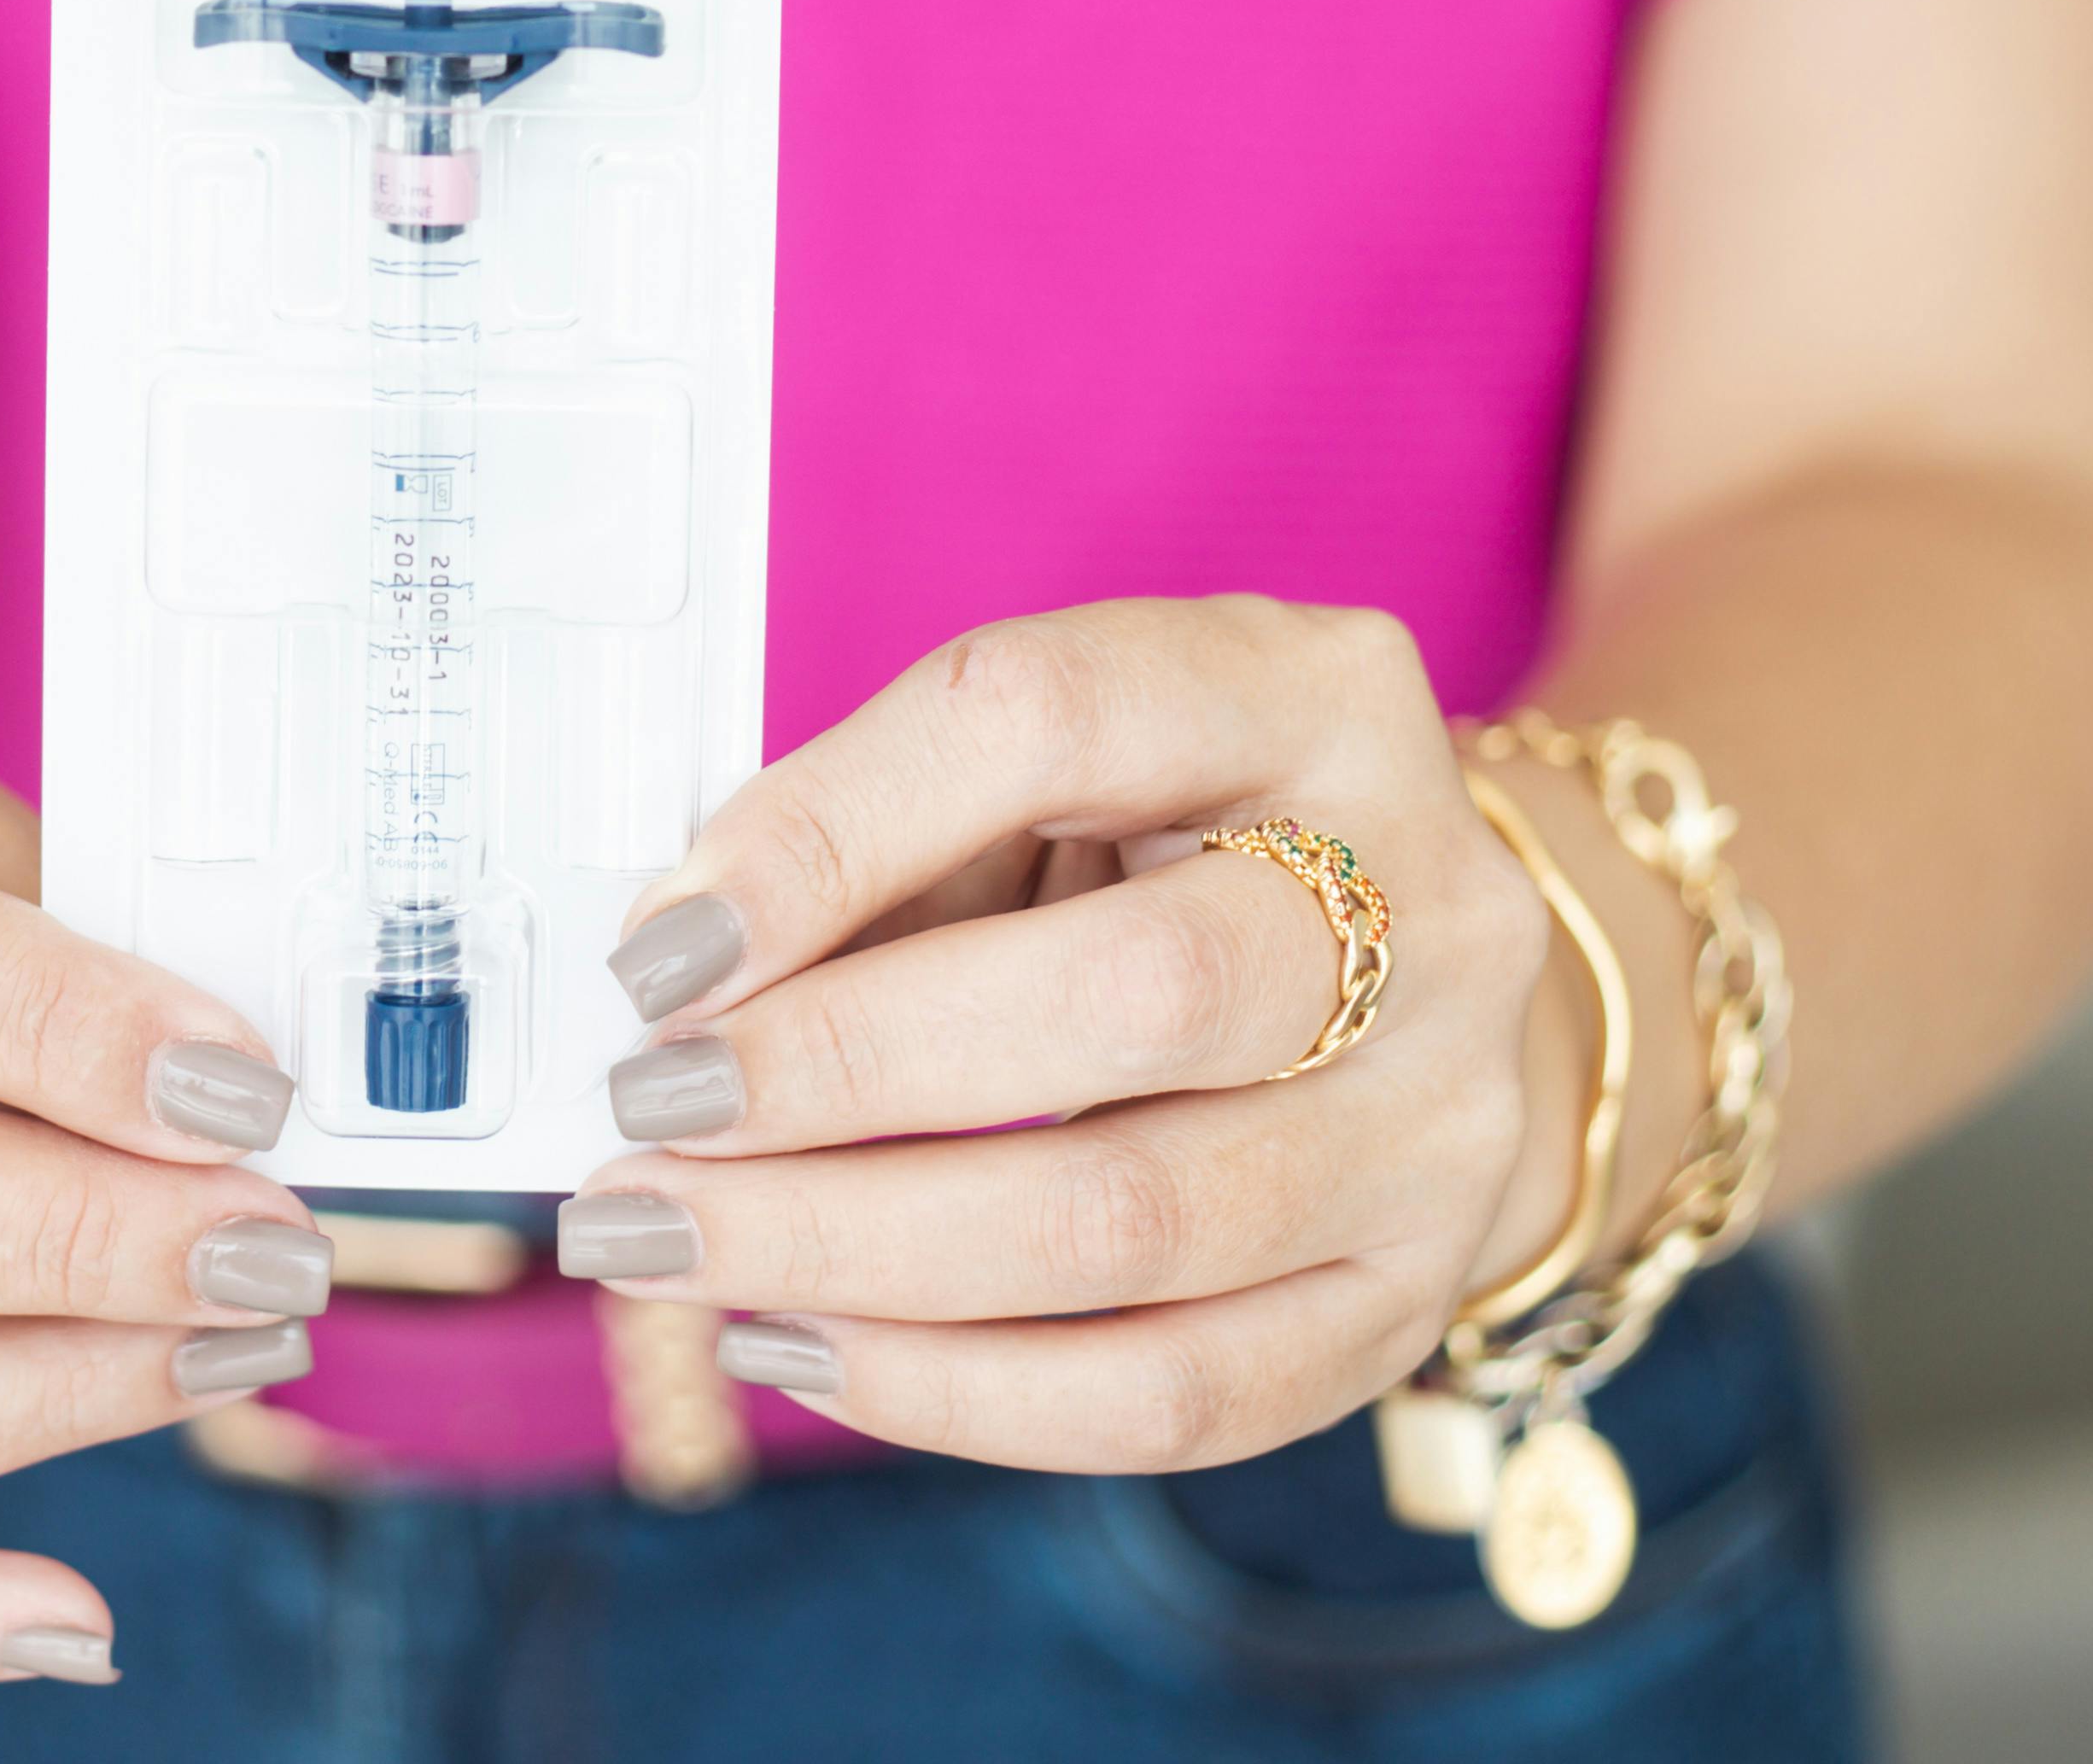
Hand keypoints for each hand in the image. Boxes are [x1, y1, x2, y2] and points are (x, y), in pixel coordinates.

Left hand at [562, 599, 1562, 1470]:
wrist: (1435, 976)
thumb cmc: (1181, 843)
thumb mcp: (1053, 766)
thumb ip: (881, 833)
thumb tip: (676, 973)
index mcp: (1309, 695)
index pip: (1049, 721)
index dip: (830, 836)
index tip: (663, 951)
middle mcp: (1426, 903)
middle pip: (1129, 999)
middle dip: (840, 1072)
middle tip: (649, 1111)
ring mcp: (1443, 1118)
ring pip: (1137, 1226)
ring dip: (858, 1252)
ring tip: (674, 1243)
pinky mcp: (1410, 1298)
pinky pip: (1176, 1396)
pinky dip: (960, 1393)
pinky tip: (805, 1345)